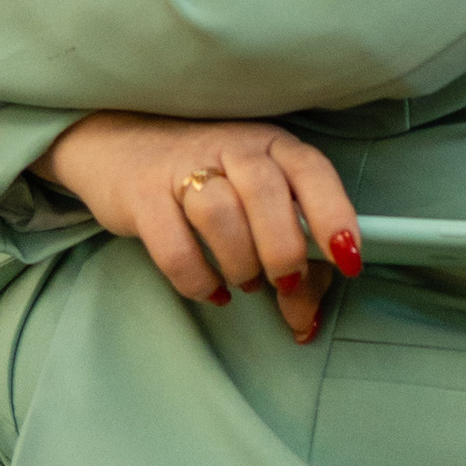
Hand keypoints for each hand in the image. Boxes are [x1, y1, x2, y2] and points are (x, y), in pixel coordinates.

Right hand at [37, 112, 362, 340]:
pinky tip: (210, 288)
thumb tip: (305, 321)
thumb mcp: (256, 204)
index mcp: (270, 144)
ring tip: (243, 278)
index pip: (311, 170)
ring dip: (240, 263)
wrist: (118, 147)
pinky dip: (198, 280)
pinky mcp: (141, 194)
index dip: (334, 215)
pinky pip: (173, 247)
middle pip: (265, 191)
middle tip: (283, 281)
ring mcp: (181, 165)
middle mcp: (230, 145)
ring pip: (220, 214)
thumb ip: (293, 256)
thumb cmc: (206, 182)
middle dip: (282, 249)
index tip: (347, 259)